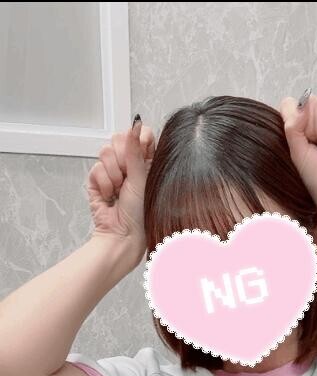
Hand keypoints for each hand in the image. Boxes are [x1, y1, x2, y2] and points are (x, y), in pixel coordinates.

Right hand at [87, 120, 155, 264]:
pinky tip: (110, 196)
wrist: (123, 235)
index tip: (141, 150)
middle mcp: (129, 165)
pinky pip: (95, 168)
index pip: (141, 134)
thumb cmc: (141, 214)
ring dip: (113, 174)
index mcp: (146, 162)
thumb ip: (136, 150)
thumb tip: (136, 124)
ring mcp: (112, 172)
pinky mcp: (97, 181)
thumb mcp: (143, 178)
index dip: (138, 138)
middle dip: (123, 158)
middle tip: (128, 178)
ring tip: (119, 191)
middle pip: (119, 138)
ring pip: (105, 151)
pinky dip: (104, 184)